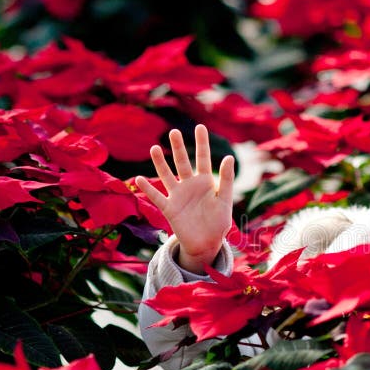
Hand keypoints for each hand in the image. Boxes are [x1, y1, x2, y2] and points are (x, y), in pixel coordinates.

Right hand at [136, 124, 234, 273]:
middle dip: (178, 147)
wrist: (207, 243)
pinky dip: (148, 189)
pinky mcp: (169, 209)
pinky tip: (140, 178)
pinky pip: (157, 197)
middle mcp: (190, 185)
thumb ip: (226, 180)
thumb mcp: (225, 200)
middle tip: (174, 131)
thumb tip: (229, 157)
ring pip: (167, 175)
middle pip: (182, 162)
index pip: (203, 158)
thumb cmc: (218, 222)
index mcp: (206, 182)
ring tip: (155, 148)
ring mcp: (178, 196)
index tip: (200, 127)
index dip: (202, 143)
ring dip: (160, 163)